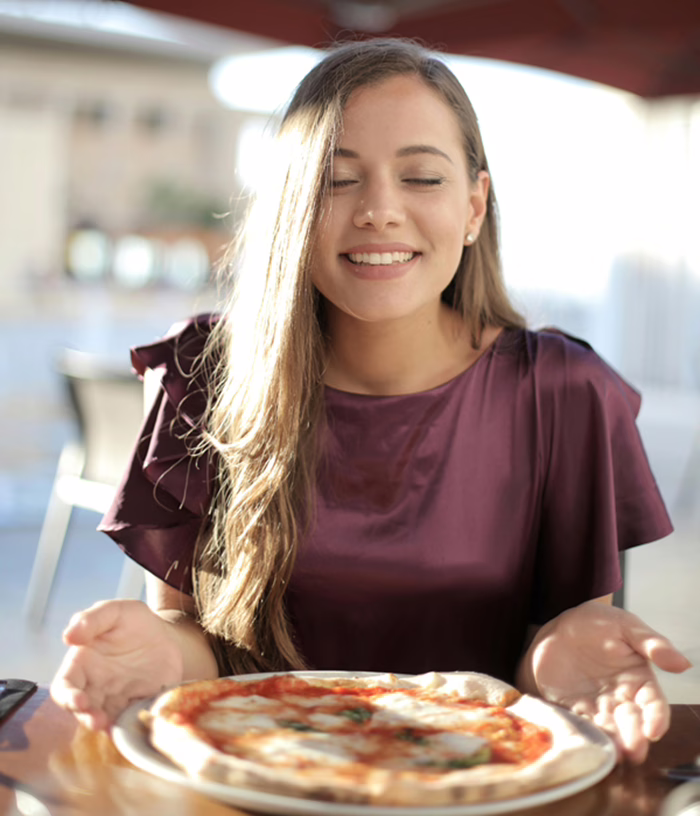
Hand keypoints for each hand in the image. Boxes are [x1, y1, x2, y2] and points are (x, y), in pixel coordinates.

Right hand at [51, 600, 184, 729]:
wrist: (166, 635)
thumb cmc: (133, 622)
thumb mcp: (115, 611)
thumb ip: (92, 619)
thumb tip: (69, 636)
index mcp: (82, 664)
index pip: (64, 686)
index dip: (67, 696)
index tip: (78, 700)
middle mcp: (95, 687)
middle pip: (81, 710)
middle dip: (86, 717)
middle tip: (97, 720)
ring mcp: (116, 699)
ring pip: (104, 720)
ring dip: (106, 726)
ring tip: (113, 726)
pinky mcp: (137, 706)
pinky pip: (131, 720)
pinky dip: (131, 725)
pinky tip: (138, 723)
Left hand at [521, 601, 690, 762]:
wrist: (558, 626)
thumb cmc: (596, 623)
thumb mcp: (626, 626)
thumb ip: (652, 644)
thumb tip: (683, 664)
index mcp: (639, 680)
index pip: (653, 704)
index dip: (656, 718)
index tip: (653, 731)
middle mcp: (621, 698)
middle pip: (632, 723)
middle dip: (634, 738)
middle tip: (633, 751)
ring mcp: (597, 706)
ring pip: (608, 729)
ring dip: (612, 743)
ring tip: (614, 754)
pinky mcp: (573, 709)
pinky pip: (580, 724)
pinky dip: (584, 734)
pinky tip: (587, 743)